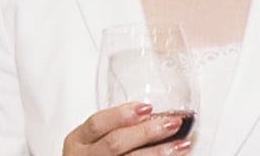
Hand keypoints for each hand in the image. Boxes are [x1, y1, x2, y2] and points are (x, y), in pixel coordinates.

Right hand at [63, 102, 191, 154]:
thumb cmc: (93, 153)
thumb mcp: (93, 138)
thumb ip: (116, 126)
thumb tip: (157, 113)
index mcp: (78, 140)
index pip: (97, 123)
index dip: (121, 115)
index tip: (147, 108)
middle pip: (115, 143)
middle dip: (146, 133)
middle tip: (172, 123)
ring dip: (159, 153)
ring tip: (181, 144)